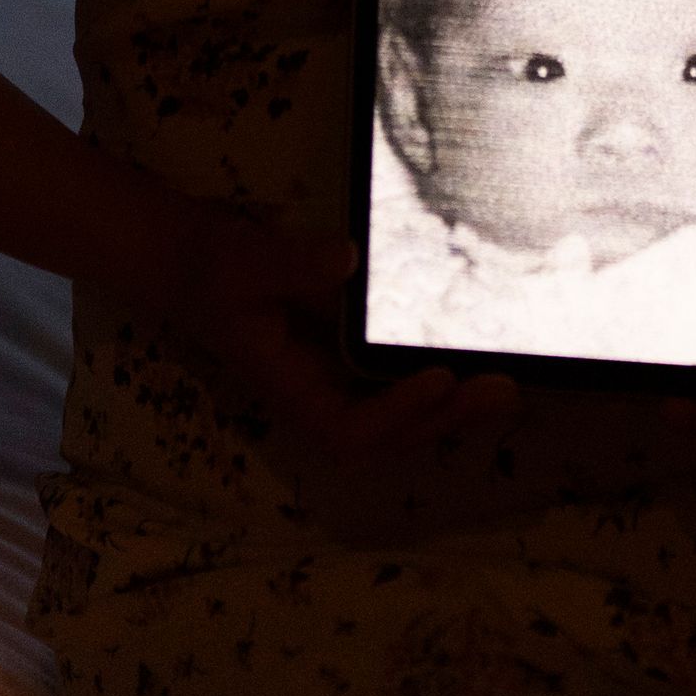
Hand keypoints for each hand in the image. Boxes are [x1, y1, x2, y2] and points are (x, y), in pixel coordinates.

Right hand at [145, 203, 516, 463]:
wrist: (191, 261)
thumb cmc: (212, 267)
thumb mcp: (244, 262)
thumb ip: (290, 264)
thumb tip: (347, 260)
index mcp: (290, 390)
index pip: (347, 429)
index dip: (397, 415)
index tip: (440, 378)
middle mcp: (317, 397)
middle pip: (386, 435)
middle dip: (444, 420)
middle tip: (503, 391)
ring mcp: (334, 381)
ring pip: (398, 416)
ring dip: (450, 409)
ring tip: (504, 386)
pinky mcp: (347, 357)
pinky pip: (395, 382)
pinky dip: (437, 382)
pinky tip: (475, 358)